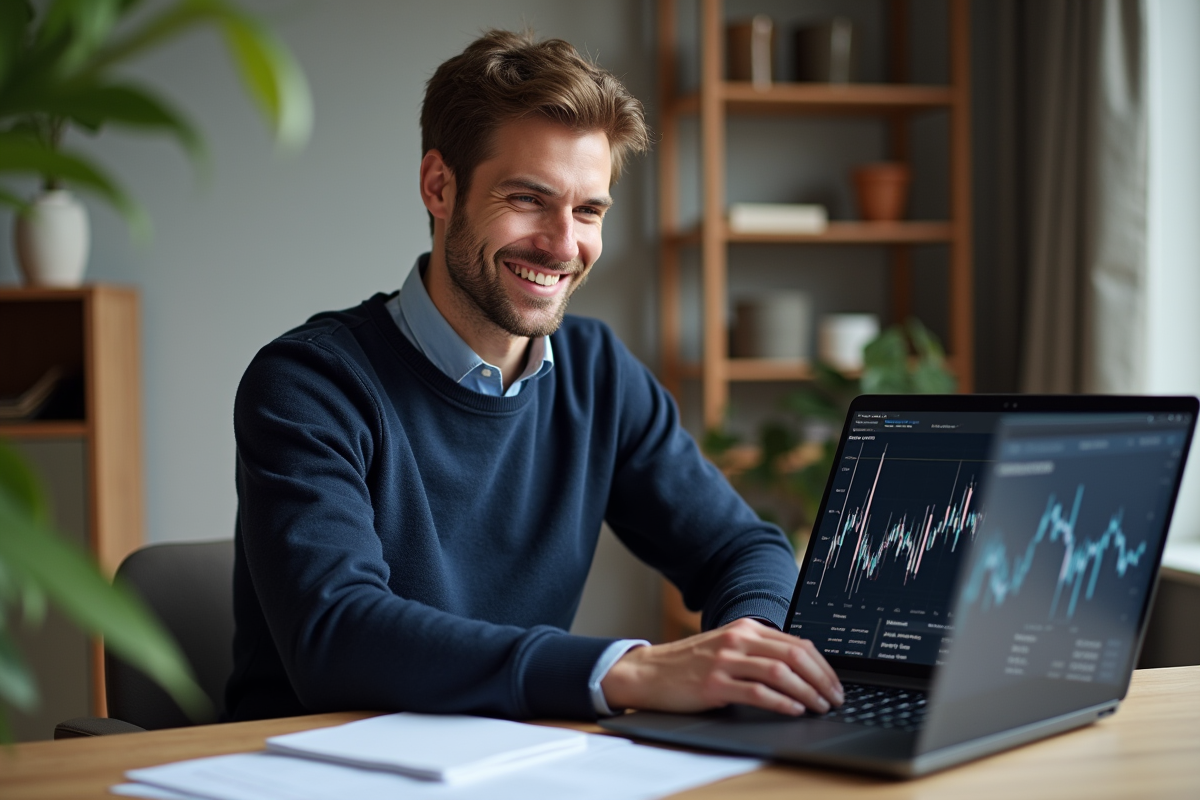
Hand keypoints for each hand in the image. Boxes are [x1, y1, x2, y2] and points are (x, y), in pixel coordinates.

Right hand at [600, 618, 843, 716]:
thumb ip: (758, 652)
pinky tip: (793, 710)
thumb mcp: (727, 648)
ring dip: (807, 692)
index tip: (835, 684)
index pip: (797, 644)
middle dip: (821, 679)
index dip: (823, 665)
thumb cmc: (690, 664)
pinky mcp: (714, 684)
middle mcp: (738, 640)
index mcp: (745, 629)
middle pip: (794, 656)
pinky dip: (781, 702)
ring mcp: (725, 661)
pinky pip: (757, 692)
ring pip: (779, 673)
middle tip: (834, 698)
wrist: (649, 672)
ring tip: (819, 706)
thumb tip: (801, 668)